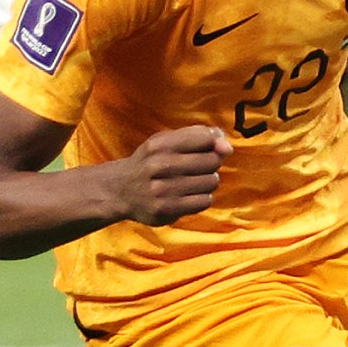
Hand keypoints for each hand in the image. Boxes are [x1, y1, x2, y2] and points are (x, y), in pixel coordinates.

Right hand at [115, 126, 232, 225]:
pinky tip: (190, 196)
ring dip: (208, 182)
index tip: (208, 149)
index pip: (205, 137)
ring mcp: (161, 189)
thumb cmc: (151, 162)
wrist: (120, 190)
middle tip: (198, 168)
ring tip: (193, 182)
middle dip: (211, 164)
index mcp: (160, 144)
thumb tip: (227, 147)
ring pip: (211, 182)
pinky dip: (202, 198)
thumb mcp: (166, 141)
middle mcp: (159, 165)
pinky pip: (204, 201)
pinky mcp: (166, 210)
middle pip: (212, 160)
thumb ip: (199, 136)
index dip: (214, 143)